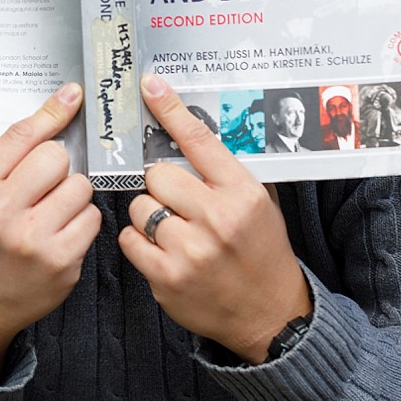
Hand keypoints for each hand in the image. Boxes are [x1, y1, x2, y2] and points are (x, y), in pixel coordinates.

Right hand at [0, 83, 101, 383]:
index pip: (21, 136)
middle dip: (57, 165)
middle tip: (44, 183)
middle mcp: (1, 213)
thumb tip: (58, 105)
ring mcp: (34, 241)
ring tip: (50, 211)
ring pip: (80, 187)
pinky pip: (92, 220)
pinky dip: (81, 221)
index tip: (73, 95)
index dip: (52, 112)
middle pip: (56, 158)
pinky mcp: (61, 264)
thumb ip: (7, 154)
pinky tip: (60, 231)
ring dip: (72, 194)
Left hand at [118, 74, 310, 363]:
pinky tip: (162, 250)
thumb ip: (224, 172)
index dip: (170, 109)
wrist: (270, 314)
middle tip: (177, 202)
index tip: (149, 86)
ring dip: (148, 214)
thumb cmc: (261, 252)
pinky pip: (129, 239)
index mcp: (242, 192)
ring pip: (139, 206)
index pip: (199, 140)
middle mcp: (217, 218)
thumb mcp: (258, 204)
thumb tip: (186, 131)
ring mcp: (191, 250)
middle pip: (157, 175)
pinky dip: (139, 242)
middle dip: (160, 185)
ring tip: (173, 230)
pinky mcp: (168, 278)